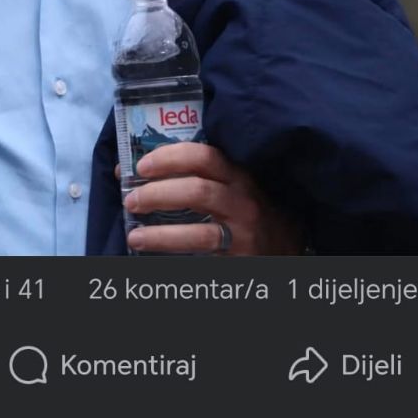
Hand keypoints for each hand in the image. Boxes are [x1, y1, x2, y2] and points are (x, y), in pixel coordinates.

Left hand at [120, 142, 303, 254]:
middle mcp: (243, 202)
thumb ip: (195, 174)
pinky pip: (202, 261)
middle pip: (197, 191)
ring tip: (134, 236)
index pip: (204, 156)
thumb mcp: (231, 185)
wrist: (285, 246)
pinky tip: (154, 258)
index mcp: (238, 175)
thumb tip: (131, 169)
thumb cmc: (248, 209)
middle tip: (131, 200)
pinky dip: (175, 259)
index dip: (169, 157)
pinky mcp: (239, 261)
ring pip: (198, 233)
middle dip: (158, 194)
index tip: (141, 165)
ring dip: (160, 234)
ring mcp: (243, 234)